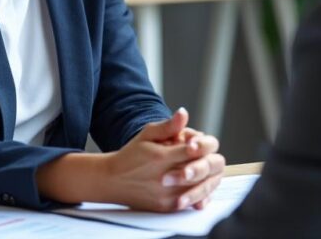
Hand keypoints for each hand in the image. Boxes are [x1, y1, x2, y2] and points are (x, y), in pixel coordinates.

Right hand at [104, 107, 225, 211]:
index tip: (201, 143)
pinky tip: (197, 182)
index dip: (204, 145)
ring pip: (202, 187)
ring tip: (204, 167)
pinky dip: (199, 191)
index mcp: (160, 157)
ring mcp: (167, 195)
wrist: (112, 181)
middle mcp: (165, 178)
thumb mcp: (146, 135)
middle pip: (203, 170)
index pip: (194, 150)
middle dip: (208, 160)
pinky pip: (193, 201)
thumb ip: (168, 126)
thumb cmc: (131, 155)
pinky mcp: (167, 207)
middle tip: (207, 155)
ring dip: (207, 176)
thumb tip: (184, 113)